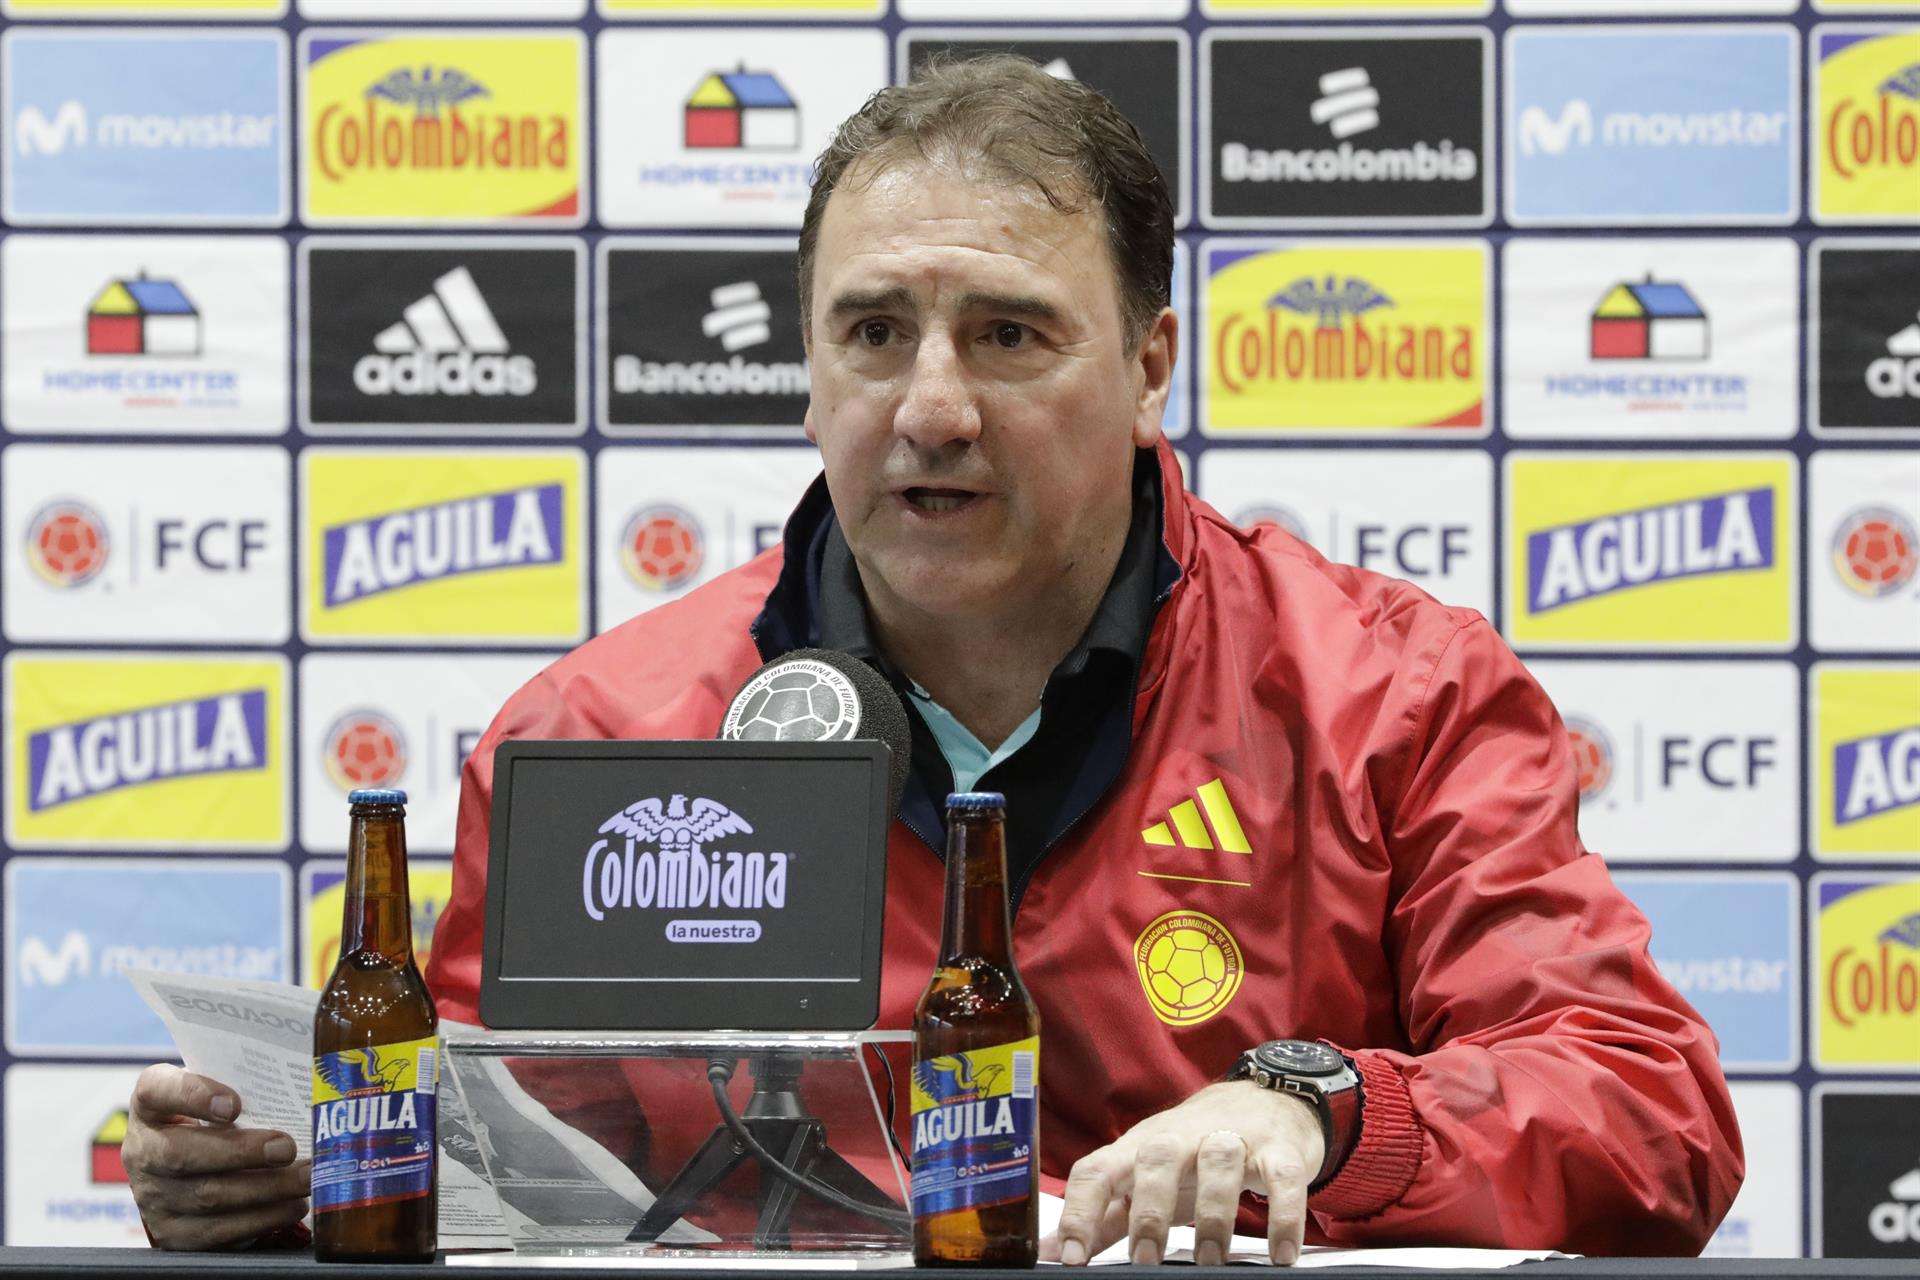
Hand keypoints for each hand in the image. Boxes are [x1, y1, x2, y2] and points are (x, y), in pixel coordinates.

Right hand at [124, 1064, 310, 1249]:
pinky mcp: (172, 1233)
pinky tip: (291, 1206)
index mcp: (150, 1104)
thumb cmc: (214, 1120)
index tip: (234, 1104)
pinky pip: (217, 1232)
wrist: (187, 1170)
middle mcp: (142, 1151)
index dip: (193, 1095)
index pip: (157, 1090)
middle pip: (181, 1154)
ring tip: (304, 1178)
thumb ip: (244, 1085)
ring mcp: (153, 1196)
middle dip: (241, 1152)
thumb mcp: (218, 1094)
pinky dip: (261, 1219)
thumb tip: (305, 1084)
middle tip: (287, 1148)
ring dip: (264, 1189)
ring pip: (206, 1197)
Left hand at [1043, 1080, 1323, 1266]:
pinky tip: (1279, 1255)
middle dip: (1149, 1209)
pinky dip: (1282, 1215)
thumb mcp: (1144, 1178)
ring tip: (1210, 1261)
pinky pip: (1282, 1177)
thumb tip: (1050, 1251)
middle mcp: (1181, 1136)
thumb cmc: (1192, 1151)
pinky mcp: (1279, 1149)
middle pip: (1156, 1156)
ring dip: (1214, 1214)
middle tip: (1145, 1261)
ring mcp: (1232, 1137)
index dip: (1080, 1210)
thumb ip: (1103, 1215)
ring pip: (1219, 1161)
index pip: (1098, 1168)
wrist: (1263, 1100)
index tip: (1072, 1258)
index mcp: (1138, 1146)